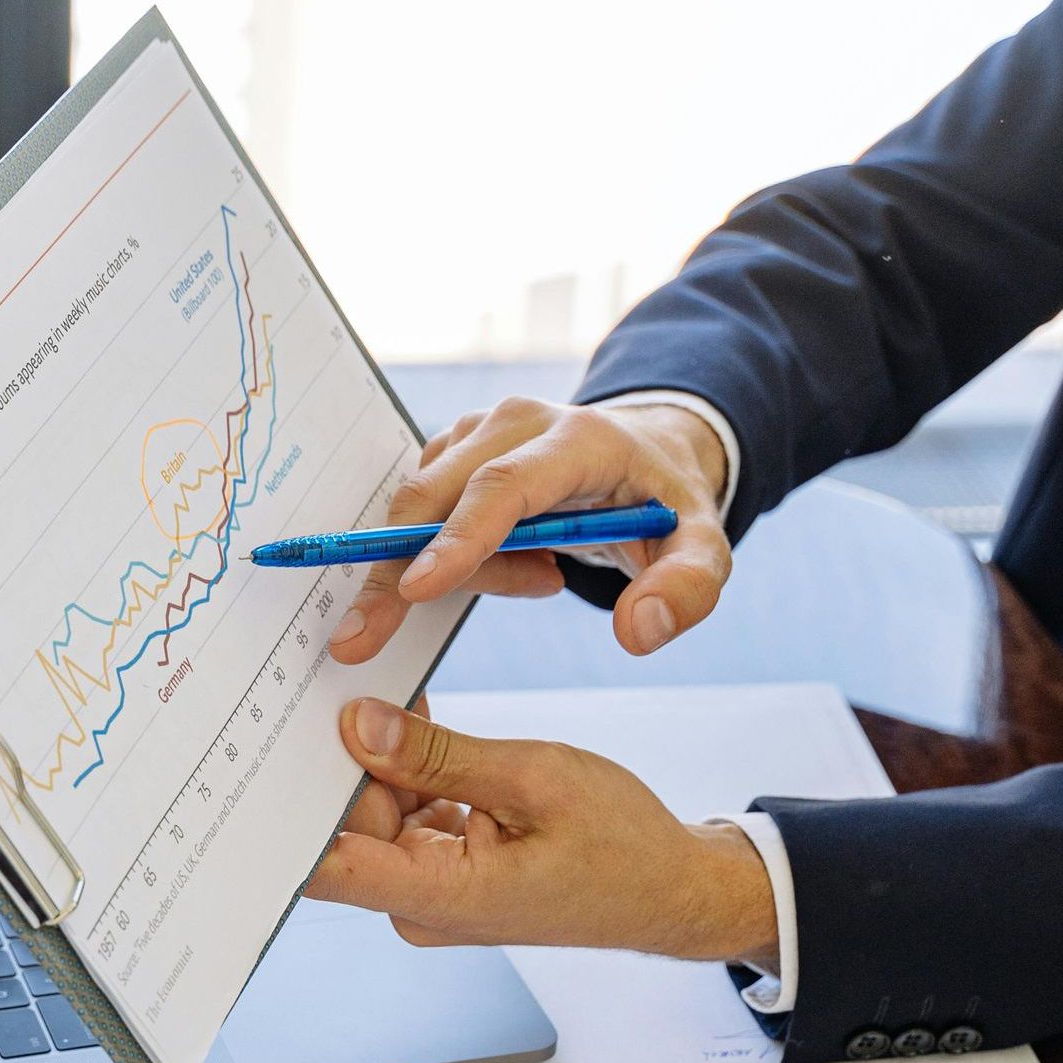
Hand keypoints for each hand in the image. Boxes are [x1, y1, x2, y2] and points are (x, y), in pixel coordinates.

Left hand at [312, 697, 778, 967]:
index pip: (324, 867)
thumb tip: (359, 726)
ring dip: (380, 758)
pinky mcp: (444, 867)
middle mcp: (422, 902)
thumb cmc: (622, 845)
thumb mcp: (533, 777)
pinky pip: (405, 812)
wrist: (669, 889)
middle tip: (339, 681)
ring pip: (374, 811)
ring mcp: (432, 887)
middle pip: (345, 824)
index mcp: (441, 896)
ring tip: (387, 695)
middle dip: (342, 757)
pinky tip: (417, 724)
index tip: (265, 749)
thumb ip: (438, 755)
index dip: (283, 811)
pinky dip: (410, 770)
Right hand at [327, 394, 730, 663]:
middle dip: (393, 570)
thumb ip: (686, 590)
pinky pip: (426, 515)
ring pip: (425, 511)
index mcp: (577, 439)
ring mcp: (477, 431)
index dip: (456, 539)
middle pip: (435, 497)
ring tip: (541, 577)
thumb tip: (637, 632)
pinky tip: (522, 564)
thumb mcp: (702, 549)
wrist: (645, 455)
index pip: (503, 487)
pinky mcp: (454, 449)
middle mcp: (515, 422)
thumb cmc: (666, 506)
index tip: (413, 590)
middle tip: (360, 640)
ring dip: (459, 568)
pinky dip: (456, 557)